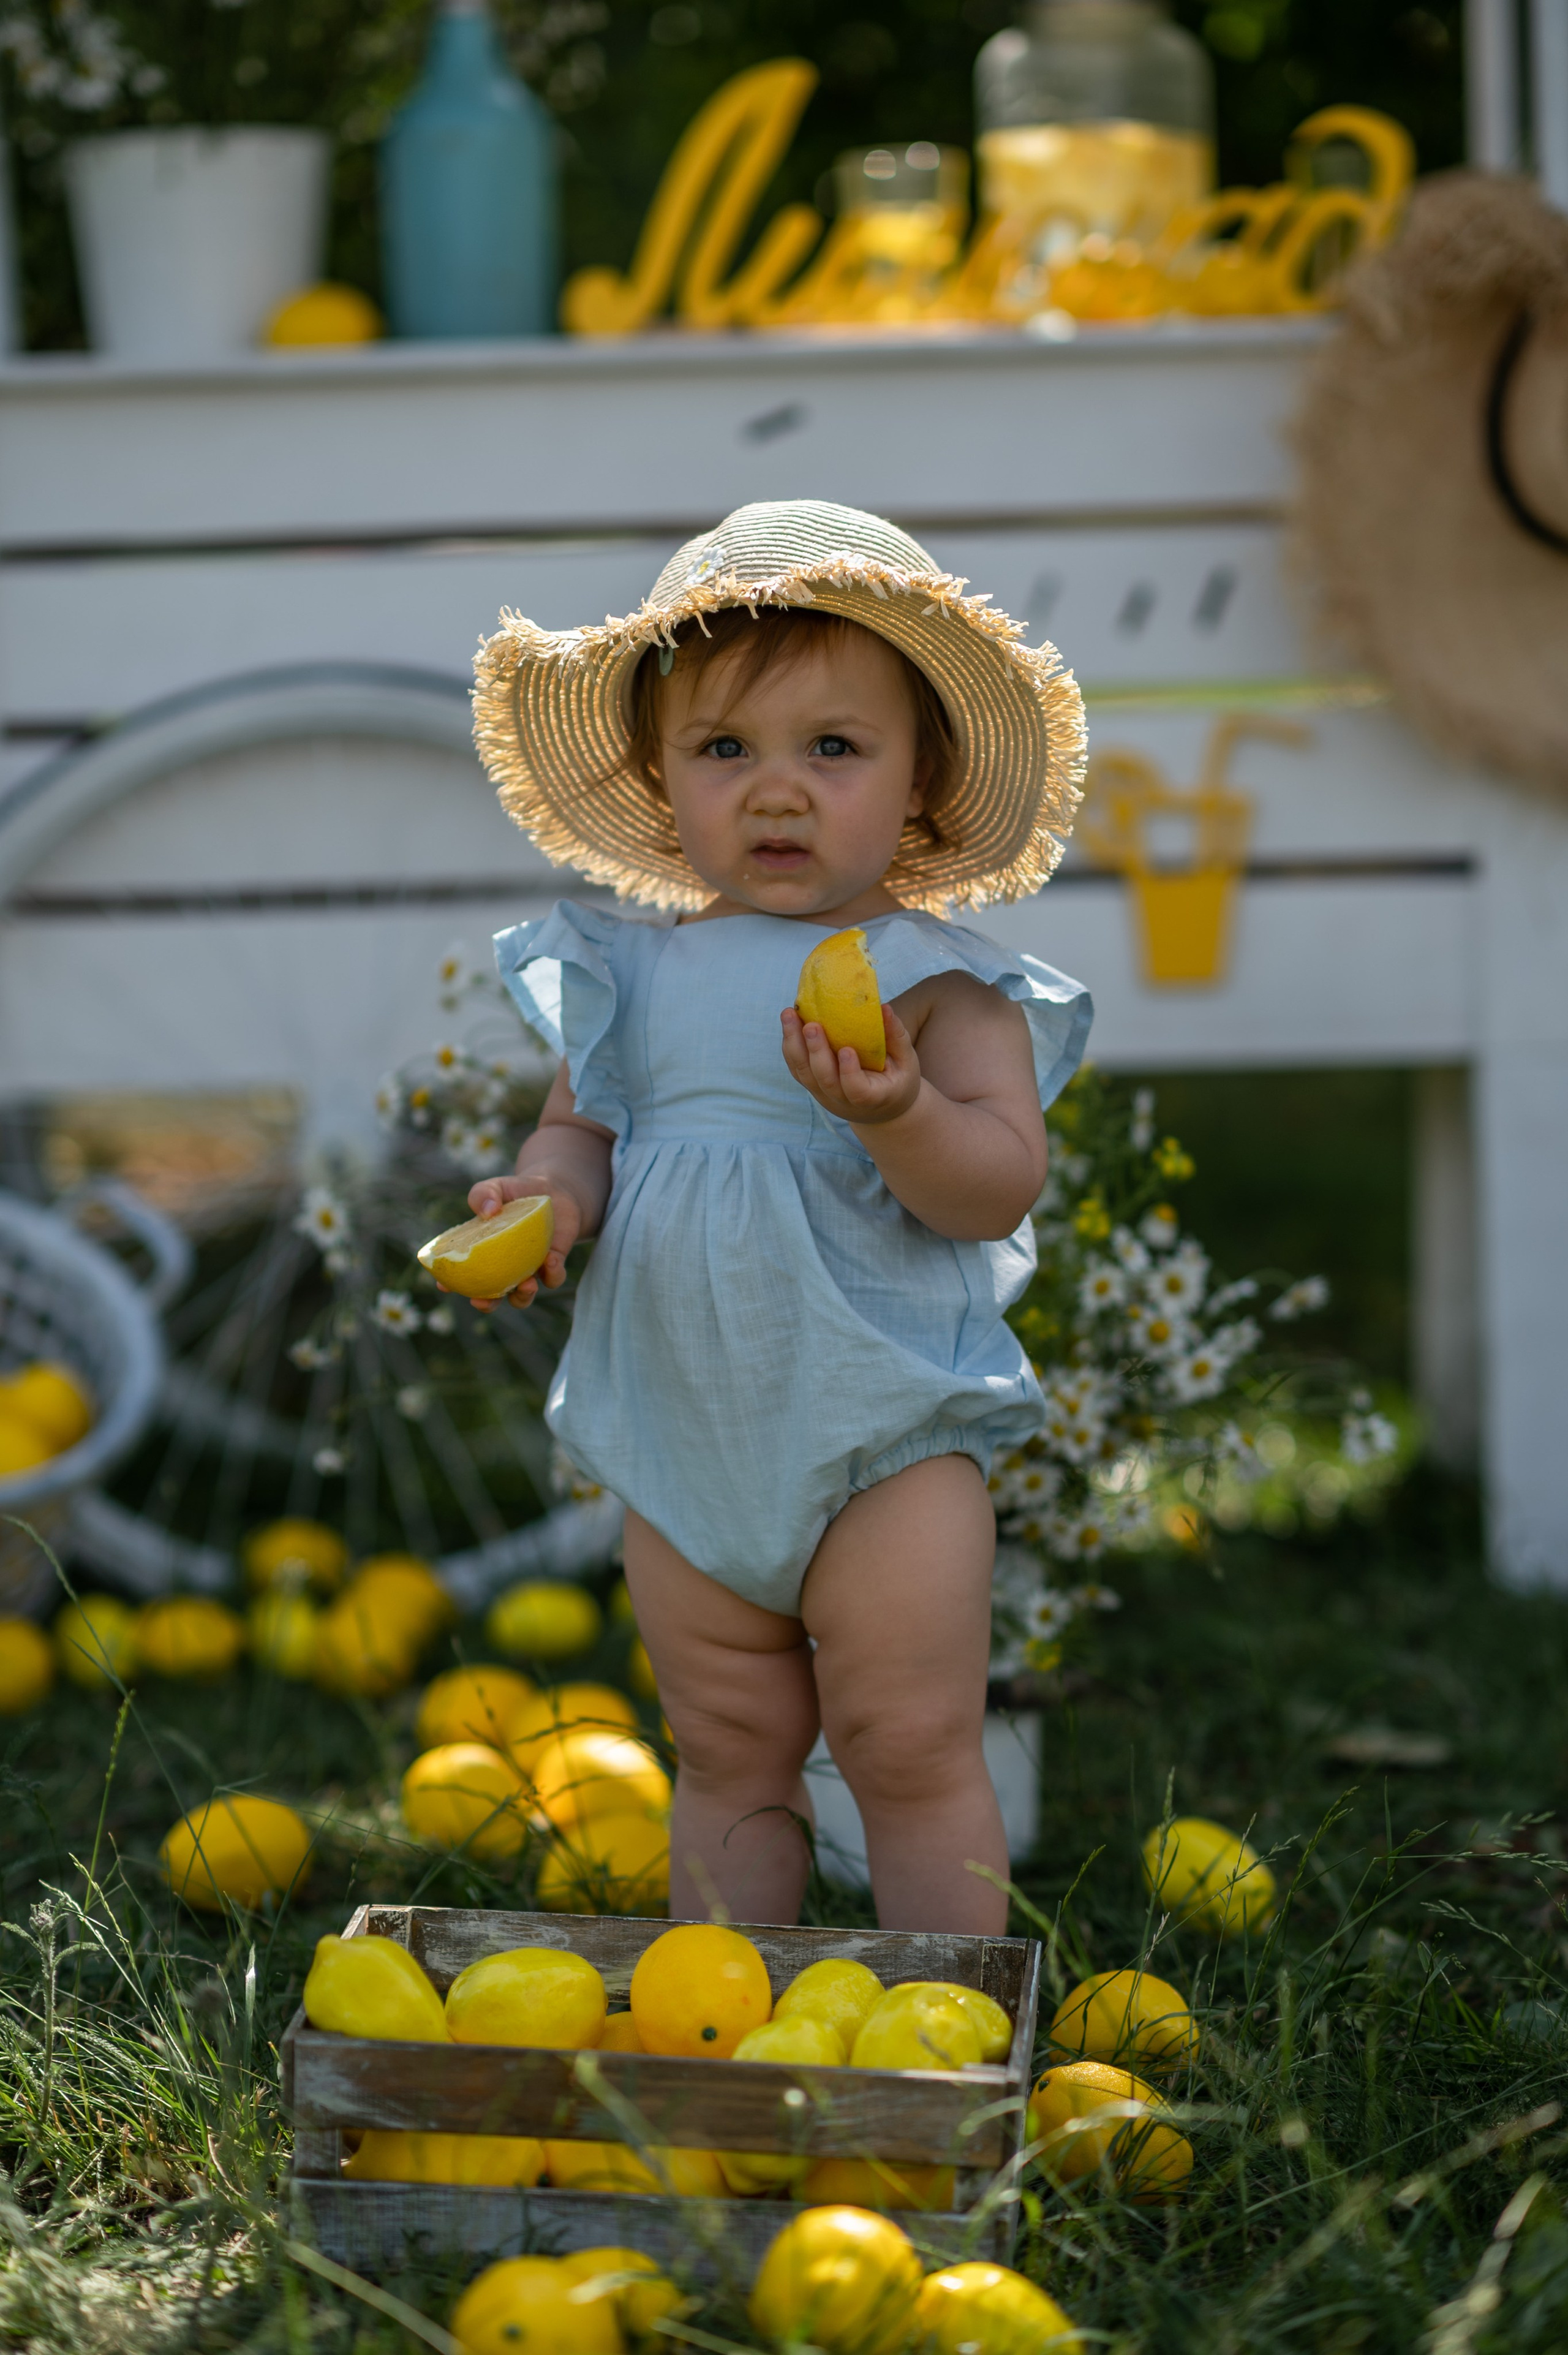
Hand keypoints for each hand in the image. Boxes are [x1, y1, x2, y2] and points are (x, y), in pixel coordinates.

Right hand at [448, 1175, 582, 1312]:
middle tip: (481, 1301)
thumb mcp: (497, 1187)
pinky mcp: (554, 1264)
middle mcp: (504, 1267)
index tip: (443, 1285)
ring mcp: (528, 1269)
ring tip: (526, 1284)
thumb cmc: (517, 1191)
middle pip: (491, 1297)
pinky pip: (553, 1278)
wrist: (553, 1191)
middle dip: (486, 1304)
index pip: (463, 1272)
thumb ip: (485, 1193)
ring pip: (523, 1297)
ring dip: (523, 1296)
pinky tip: (550, 1258)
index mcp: (483, 1252)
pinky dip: (552, 1273)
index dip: (451, 1283)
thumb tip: (487, 1211)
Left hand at [780, 1002, 922, 1126]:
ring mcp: (824, 1095)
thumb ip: (896, 1037)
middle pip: (824, 1080)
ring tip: (788, 1015)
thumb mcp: (906, 1062)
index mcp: (873, 1097)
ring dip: (794, 1044)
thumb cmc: (897, 1081)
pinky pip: (796, 1068)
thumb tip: (884, 1007)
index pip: (857, 1090)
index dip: (850, 1073)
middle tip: (811, 1025)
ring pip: (804, 1073)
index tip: (847, 1050)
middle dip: (815, 1051)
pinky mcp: (812, 1086)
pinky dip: (790, 1045)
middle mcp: (843, 1101)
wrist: (880, 1110)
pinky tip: (789, 1022)